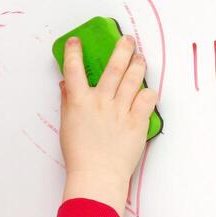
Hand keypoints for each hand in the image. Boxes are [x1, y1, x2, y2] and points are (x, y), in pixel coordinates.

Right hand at [58, 34, 157, 215]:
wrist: (97, 177)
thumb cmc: (80, 155)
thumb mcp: (67, 126)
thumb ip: (68, 102)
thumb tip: (67, 84)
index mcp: (79, 102)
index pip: (74, 68)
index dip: (74, 51)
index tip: (77, 41)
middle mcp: (101, 102)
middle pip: (114, 66)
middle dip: (122, 48)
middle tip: (127, 39)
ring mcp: (120, 111)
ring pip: (133, 78)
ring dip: (138, 64)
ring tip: (140, 58)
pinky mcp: (137, 122)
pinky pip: (147, 99)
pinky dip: (149, 92)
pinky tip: (148, 90)